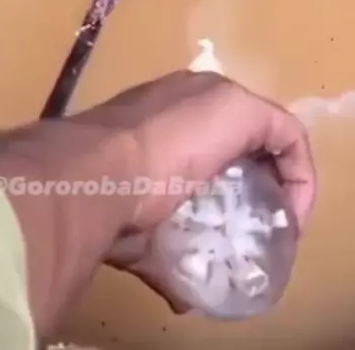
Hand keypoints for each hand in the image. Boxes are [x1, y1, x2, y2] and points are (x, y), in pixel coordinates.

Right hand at [0, 72, 315, 332]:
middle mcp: (189, 95)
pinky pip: (287, 138)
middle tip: (250, 222)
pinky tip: (290, 212)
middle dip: (250, 182)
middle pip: (238, 137)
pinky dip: (298, 175)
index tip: (227, 223)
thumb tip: (181, 298)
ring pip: (263, 136)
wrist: (95, 171)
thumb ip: (158, 249)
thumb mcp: (137, 224)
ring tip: (270, 222)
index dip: (224, 181)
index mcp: (158, 115)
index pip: (204, 142)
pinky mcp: (242, 107)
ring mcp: (216, 96)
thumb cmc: (106, 197)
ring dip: (272, 180)